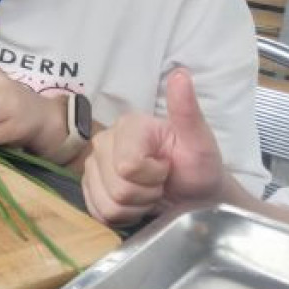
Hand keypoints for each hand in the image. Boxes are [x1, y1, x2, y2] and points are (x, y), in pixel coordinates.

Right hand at [81, 68, 224, 225]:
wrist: (193, 194)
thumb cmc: (198, 167)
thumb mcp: (199, 140)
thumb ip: (187, 110)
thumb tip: (181, 73)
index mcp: (128, 126)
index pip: (128, 166)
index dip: (153, 176)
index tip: (167, 167)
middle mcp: (104, 141)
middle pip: (117, 186)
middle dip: (146, 193)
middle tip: (161, 183)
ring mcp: (93, 165)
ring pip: (108, 202)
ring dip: (136, 205)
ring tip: (149, 193)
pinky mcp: (88, 188)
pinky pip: (98, 212)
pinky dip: (122, 215)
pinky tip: (135, 203)